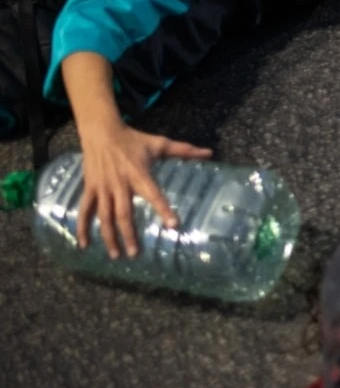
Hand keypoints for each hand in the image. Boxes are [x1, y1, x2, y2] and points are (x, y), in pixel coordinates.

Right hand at [77, 122, 210, 257]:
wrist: (101, 131)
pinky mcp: (90, 188)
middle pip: (124, 213)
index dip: (163, 209)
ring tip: (116, 255)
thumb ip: (184, 150)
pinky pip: (85, 210)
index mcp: (139, 174)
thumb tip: (209, 153)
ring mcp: (102, 187)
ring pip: (104, 216)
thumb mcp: (159, 143)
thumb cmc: (133, 140)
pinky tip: (83, 244)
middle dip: (129, 234)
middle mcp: (120, 184)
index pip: (154, 194)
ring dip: (109, 236)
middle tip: (135, 253)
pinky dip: (82, 227)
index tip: (173, 225)